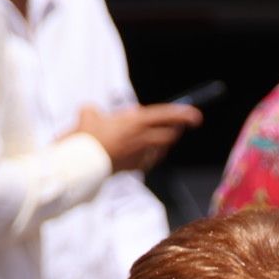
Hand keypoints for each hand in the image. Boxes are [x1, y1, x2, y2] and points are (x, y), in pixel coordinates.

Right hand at [74, 103, 201, 172]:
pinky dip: (151, 155)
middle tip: (178, 126)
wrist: (82, 163)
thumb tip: (94, 113)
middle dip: (175, 129)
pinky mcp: (133, 167)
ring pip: (160, 148)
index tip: (196, 116)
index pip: (165, 116)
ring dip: (163, 142)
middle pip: (168, 134)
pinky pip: (149, 160)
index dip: (183, 115)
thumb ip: (96, 111)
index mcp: (135, 122)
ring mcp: (139, 155)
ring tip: (163, 137)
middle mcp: (141, 138)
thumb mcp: (89, 114)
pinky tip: (149, 153)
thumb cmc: (85, 136)